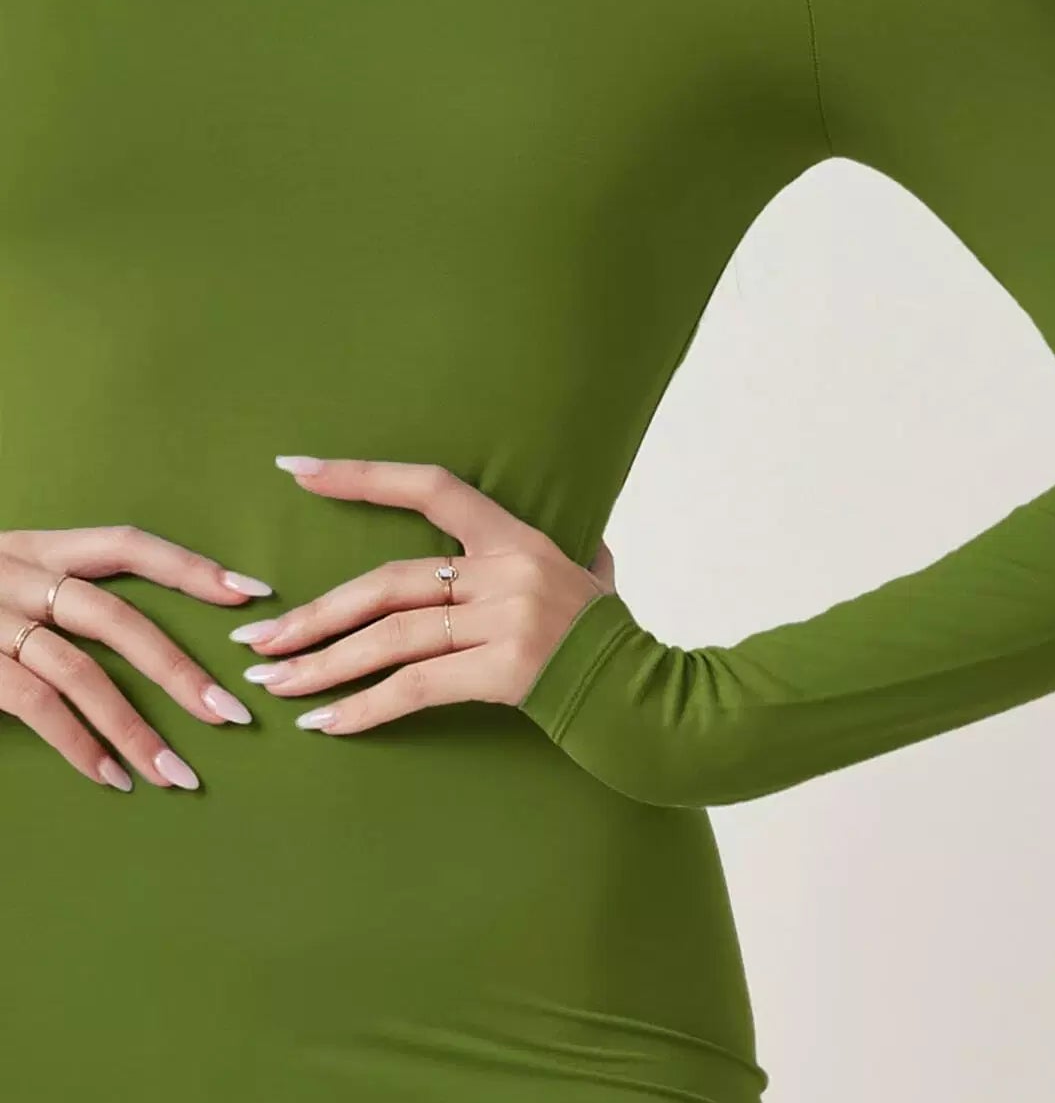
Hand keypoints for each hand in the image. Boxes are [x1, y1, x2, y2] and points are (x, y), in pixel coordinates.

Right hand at [0, 527, 272, 790]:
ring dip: (137, 726)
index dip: (190, 566)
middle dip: (181, 667)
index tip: (251, 593)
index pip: (126, 544)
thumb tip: (139, 647)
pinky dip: (78, 744)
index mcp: (32, 547)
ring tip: (179, 773)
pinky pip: (34, 706)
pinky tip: (113, 777)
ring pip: (81, 671)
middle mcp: (13, 574)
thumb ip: (53, 600)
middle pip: (116, 617)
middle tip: (234, 713)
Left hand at [234, 455, 615, 733]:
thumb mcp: (593, 576)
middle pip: (387, 584)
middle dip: (315, 614)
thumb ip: (571, 554)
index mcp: (516, 538)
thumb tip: (576, 541)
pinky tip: (325, 727)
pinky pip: (416, 688)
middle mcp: (506, 571)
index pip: (431, 488)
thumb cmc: (614, 638)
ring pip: (391, 638)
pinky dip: (365, 710)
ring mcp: (505, 620)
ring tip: (273, 687)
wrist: (652, 698)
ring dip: (323, 666)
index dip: (362, 477)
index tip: (296, 472)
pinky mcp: (504, 671)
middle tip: (257, 642)